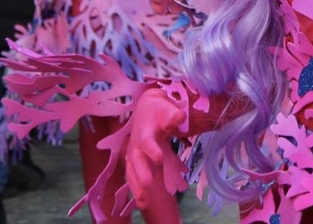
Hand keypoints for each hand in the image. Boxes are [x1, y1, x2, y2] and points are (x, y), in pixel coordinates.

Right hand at [125, 88, 187, 208]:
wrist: (145, 109)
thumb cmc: (159, 110)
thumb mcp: (166, 109)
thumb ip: (173, 115)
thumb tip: (181, 116)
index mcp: (144, 131)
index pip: (146, 141)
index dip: (152, 149)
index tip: (159, 158)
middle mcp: (136, 144)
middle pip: (136, 159)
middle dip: (141, 172)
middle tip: (148, 184)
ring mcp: (134, 154)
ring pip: (132, 171)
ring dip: (137, 186)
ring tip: (144, 201)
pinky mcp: (135, 163)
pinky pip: (133, 177)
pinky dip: (136, 190)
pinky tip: (142, 204)